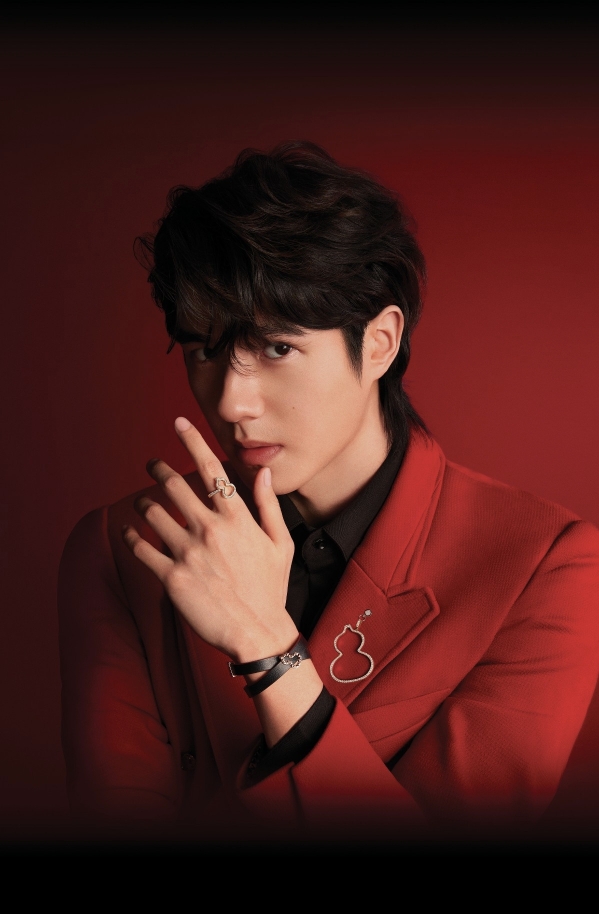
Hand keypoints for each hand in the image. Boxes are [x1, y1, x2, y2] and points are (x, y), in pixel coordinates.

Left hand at [122, 417, 297, 662]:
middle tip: (152, 464)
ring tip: (143, 504)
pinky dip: (131, 537)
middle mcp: (210, 529)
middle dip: (158, 469)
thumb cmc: (271, 589)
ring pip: (152, 513)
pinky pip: (140, 549)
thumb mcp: (281, 543)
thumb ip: (268, 505)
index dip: (193, 441)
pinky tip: (130, 534)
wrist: (256, 633)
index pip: (212, 468)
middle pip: (173, 484)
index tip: (179, 423)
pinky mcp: (171, 577)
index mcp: (237, 518)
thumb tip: (263, 472)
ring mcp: (188, 552)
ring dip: (144, 504)